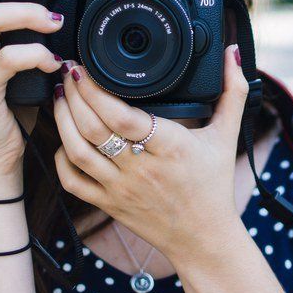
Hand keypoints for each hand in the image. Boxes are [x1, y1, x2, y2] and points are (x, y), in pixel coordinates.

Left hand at [52, 44, 248, 260]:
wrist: (204, 239)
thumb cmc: (214, 185)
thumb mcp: (227, 135)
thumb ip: (232, 91)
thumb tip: (232, 52)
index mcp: (170, 147)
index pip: (122, 116)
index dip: (95, 90)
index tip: (84, 67)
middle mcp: (141, 168)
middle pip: (93, 128)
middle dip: (73, 95)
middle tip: (67, 71)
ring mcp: (121, 188)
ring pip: (77, 152)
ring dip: (62, 120)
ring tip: (60, 95)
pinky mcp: (108, 205)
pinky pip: (72, 182)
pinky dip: (60, 158)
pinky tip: (63, 136)